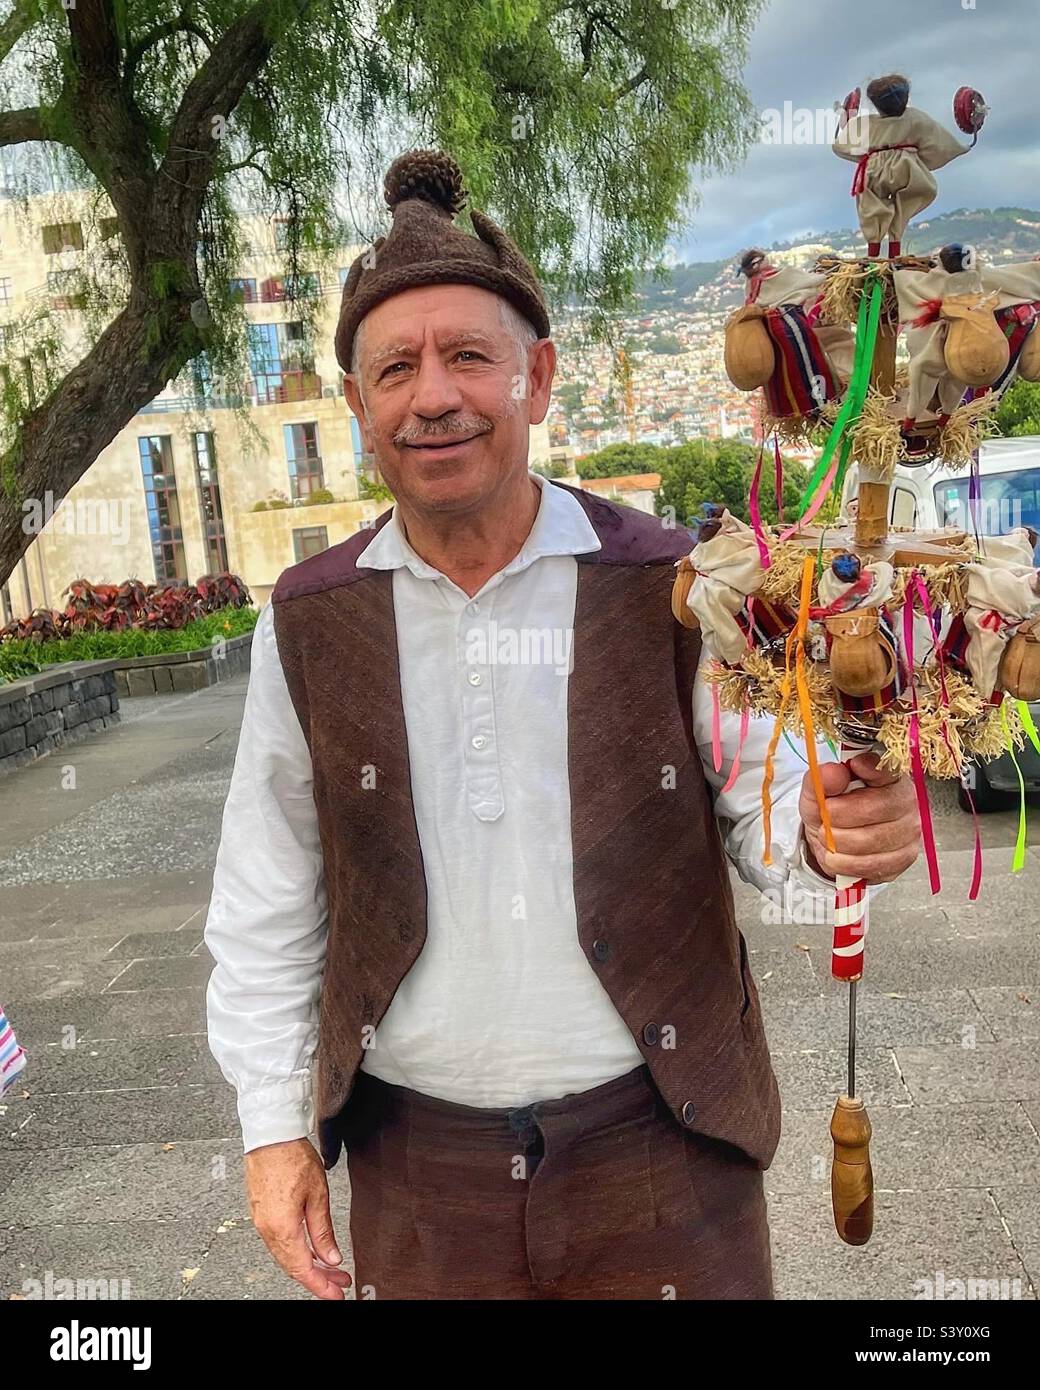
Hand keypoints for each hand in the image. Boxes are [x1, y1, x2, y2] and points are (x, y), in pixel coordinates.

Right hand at [245, 1137, 351, 1299]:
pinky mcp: (261, 1213)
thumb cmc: (292, 1157)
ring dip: (308, 1265)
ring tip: (330, 1267)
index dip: (320, 1286)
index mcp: (282, 1228)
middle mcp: (267, 1230)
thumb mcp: (318, 1195)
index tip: (336, 1294)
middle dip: (318, 1278)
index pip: (302, 1269)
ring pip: (285, 1256)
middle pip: (293, 1266)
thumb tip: (332, 1258)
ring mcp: (261, 1223)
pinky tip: (310, 1250)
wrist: (271, 1136)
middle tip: (338, 1284)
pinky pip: (278, 1243)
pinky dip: (296, 1252)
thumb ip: (323, 1231)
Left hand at [799, 751, 919, 884]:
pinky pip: (871, 864)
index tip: (853, 767)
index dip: (871, 769)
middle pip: (872, 808)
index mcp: (888, 776)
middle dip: (837, 817)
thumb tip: (832, 771)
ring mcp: (909, 831)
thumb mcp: (817, 791)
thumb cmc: (832, 810)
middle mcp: (906, 801)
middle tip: (824, 818)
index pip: (887, 769)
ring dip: (838, 841)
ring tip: (827, 837)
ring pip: (869, 840)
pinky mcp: (904, 858)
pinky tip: (837, 855)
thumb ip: (821, 778)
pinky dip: (845, 862)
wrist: (833, 843)